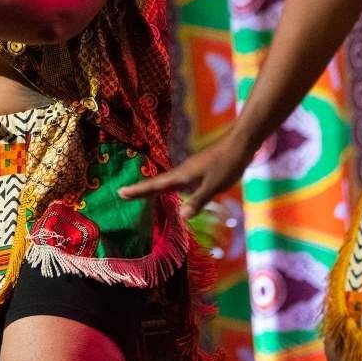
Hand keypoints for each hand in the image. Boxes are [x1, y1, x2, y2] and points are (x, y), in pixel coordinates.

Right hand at [117, 135, 249, 217]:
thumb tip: (182, 217)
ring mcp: (191, 170)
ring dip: (155, 188)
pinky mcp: (199, 170)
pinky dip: (171, 188)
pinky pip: (180, 182)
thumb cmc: (228, 163)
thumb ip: (198, 201)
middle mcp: (183, 171)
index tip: (120, 193)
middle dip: (141, 189)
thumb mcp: (214, 185)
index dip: (138, 190)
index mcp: (183, 175)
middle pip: (158, 183)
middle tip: (123, 194)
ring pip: (169, 182)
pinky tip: (176, 192)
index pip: (156, 185)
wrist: (240, 143)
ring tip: (142, 194)